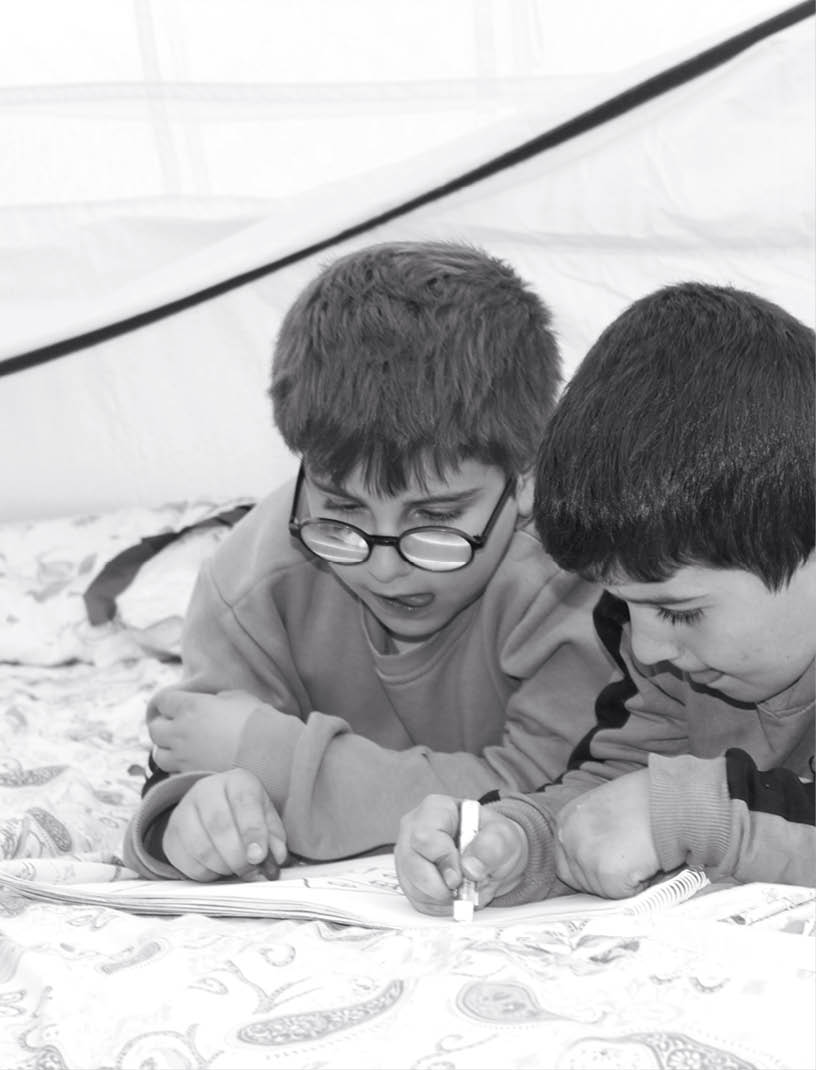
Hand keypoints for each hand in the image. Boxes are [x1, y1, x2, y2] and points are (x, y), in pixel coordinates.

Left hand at [149, 689, 263, 772]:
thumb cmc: (256, 720)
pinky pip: (173, 773)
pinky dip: (178, 769)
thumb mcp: (237, 697)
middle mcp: (180, 732)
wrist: (269, 754)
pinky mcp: (190, 777)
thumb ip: (216, 699)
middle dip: (163, 726)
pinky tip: (193, 765)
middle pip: (154, 729)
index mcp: (190, 706)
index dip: (169, 703)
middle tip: (177, 727)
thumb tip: (212, 704)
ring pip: (158, 755)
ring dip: (167, 750)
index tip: (176, 705)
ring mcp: (183, 758)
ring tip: (181, 749)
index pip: (163, 701)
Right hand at [162, 768, 287, 881]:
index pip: (244, 803)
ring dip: (222, 866)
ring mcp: (183, 811)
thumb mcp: (266, 818)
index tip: (259, 857)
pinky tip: (218, 868)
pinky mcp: (170, 835)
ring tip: (235, 868)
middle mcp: (206, 790)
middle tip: (250, 871)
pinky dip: (206, 873)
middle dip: (238, 856)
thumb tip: (276, 859)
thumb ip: (275, 838)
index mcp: (237, 781)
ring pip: (201, 846)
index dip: (253, 832)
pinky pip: (187, 862)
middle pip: (219, 826)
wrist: (211, 809)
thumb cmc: (245, 814)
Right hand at [394, 794, 528, 915]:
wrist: (494, 856)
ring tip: (464, 889)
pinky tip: (454, 895)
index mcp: (435, 809)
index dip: (443, 861)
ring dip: (441, 898)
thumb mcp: (504, 836)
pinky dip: (438, 906)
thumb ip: (491, 847)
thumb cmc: (494, 839)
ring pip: (412, 885)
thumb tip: (469, 867)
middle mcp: (414, 828)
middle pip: (412, 864)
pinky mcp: (408, 877)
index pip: (425, 836)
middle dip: (440, 886)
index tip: (461, 876)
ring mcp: (407, 854)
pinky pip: (416, 899)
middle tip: (462, 888)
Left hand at [554, 770, 659, 897]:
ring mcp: (585, 855)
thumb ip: (591, 833)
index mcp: (566, 820)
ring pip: (602, 891)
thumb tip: (596, 857)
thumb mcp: (603, 808)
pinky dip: (637, 888)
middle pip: (581, 882)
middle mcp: (568, 837)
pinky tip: (645, 863)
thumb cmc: (645, 799)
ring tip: (639, 855)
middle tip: (630, 860)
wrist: (670, 797)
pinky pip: (620, 896)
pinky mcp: (607, 872)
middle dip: (606, 879)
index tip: (608, 868)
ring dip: (623, 883)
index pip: (565, 864)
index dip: (589, 871)